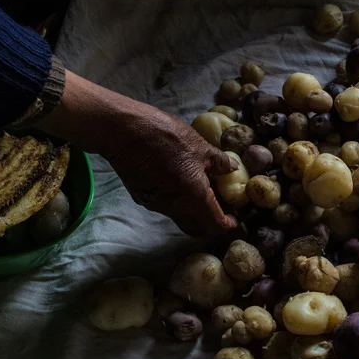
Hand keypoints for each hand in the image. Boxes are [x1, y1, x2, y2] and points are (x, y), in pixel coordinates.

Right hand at [107, 107, 238, 234]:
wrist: (124, 131)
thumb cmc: (166, 137)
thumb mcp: (200, 146)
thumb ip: (220, 162)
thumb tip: (233, 168)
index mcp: (194, 198)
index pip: (214, 226)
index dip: (227, 225)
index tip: (234, 217)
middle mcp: (175, 207)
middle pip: (196, 227)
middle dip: (209, 222)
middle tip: (218, 205)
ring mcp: (155, 204)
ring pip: (179, 215)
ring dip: (192, 208)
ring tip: (199, 186)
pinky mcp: (141, 197)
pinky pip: (164, 205)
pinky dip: (175, 199)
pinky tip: (177, 179)